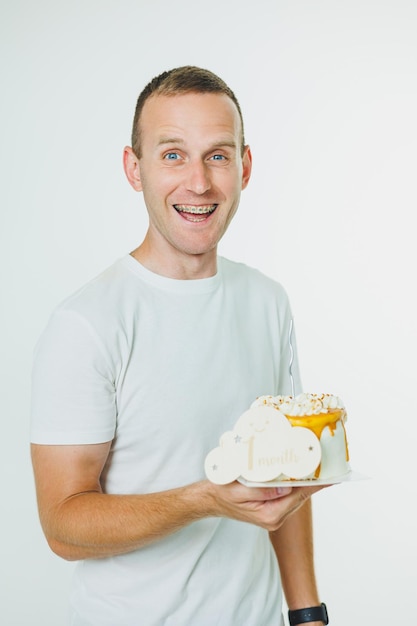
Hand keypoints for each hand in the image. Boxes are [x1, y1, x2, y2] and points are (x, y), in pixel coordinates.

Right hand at [205, 480, 328, 530]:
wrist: (210, 501)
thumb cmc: (222, 493)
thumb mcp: (239, 490)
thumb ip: (262, 492)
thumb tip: (286, 487)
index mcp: (269, 515)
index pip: (298, 497)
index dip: (315, 486)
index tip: (331, 478)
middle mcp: (275, 518)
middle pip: (300, 498)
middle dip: (314, 483)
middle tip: (328, 467)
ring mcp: (273, 516)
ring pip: (295, 498)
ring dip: (305, 484)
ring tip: (318, 469)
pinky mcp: (271, 510)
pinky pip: (288, 497)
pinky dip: (295, 486)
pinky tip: (300, 476)